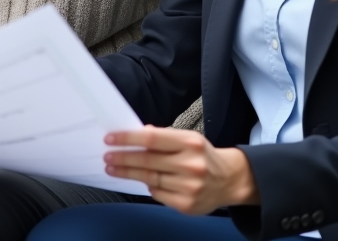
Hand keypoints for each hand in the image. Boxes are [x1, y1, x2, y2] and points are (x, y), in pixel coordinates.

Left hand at [104, 126, 258, 214]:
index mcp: (190, 143)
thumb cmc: (204, 156)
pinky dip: (148, 187)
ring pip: (150, 179)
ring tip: (114, 169)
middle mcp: (190, 164)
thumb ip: (164, 137)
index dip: (128, 139)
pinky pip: (158, 194)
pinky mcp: (186, 204)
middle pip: (147, 161)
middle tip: (108, 156)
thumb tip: (140, 133)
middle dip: (123, 158)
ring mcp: (189, 186)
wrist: (229, 180)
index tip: (111, 139)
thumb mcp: (189, 139)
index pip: (152, 139)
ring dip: (128, 174)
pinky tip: (142, 181)